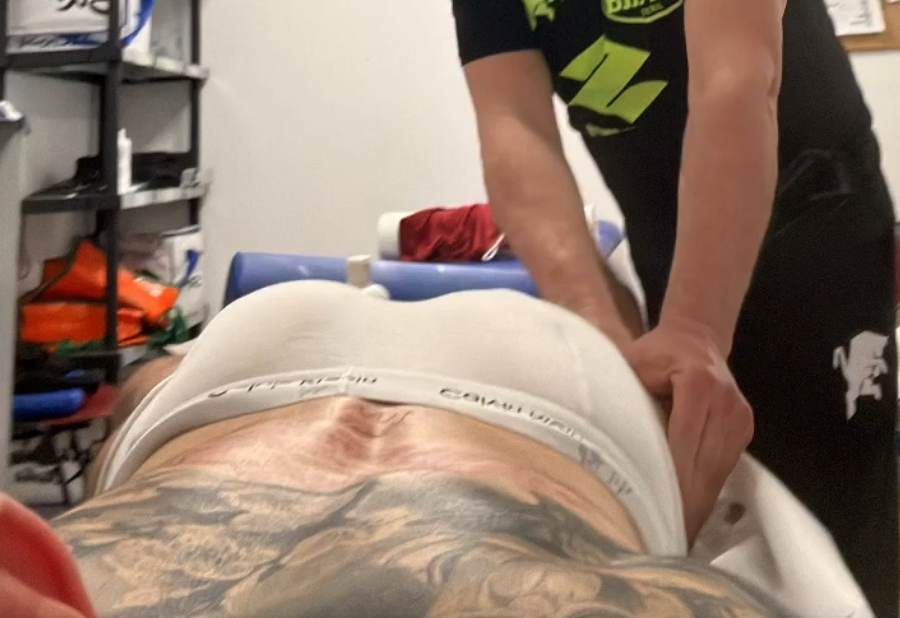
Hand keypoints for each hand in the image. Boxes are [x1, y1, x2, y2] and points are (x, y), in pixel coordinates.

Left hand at [622, 318, 753, 542]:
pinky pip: (721, 470)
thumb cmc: (655, 352)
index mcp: (699, 385)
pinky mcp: (743, 431)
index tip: (652, 515)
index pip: (681, 445)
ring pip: (715, 475)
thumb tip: (591, 427)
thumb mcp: (630, 362)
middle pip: (702, 468)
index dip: (668, 483)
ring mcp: (740, 419)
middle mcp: (727, 404)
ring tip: (673, 541)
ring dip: (696, 509)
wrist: (698, 338)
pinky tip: (688, 518)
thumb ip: (616, 392)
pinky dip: (704, 495)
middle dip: (683, 509)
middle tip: (660, 543)